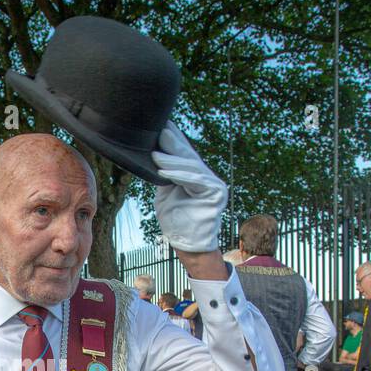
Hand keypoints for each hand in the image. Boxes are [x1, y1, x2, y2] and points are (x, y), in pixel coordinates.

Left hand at [152, 123, 227, 252]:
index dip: (174, 140)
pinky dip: (178, 174)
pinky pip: (194, 180)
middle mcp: (207, 177)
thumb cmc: (176, 221)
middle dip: (173, 143)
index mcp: (196, 176)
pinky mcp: (216, 192)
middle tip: (160, 129)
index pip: (184, 155)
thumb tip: (155, 155)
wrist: (188, 245)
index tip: (162, 125)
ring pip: (190, 167)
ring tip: (155, 154)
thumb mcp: (166, 193)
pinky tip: (163, 170)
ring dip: (171, 160)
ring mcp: (214, 184)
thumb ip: (165, 176)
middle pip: (189, 157)